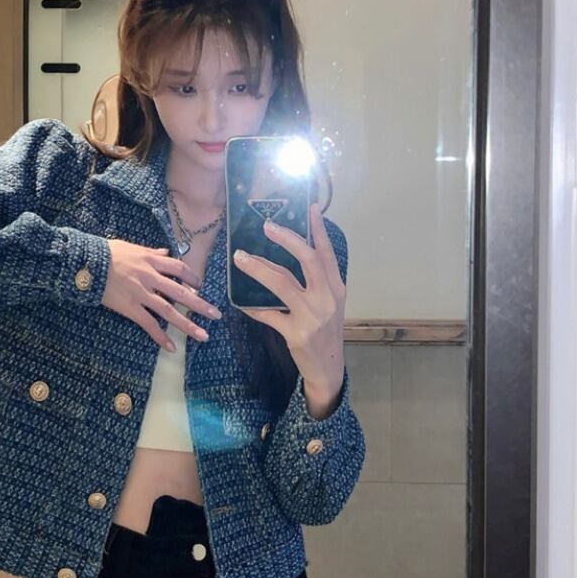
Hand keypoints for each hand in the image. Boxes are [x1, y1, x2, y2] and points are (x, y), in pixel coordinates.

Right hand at [101, 239, 221, 349]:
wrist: (86, 263)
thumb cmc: (107, 253)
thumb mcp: (132, 247)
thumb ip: (152, 252)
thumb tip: (166, 252)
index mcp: (151, 260)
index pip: (179, 268)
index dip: (192, 277)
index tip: (200, 286)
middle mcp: (150, 277)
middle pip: (181, 292)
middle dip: (200, 305)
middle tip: (216, 315)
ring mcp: (141, 294)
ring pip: (169, 311)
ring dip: (187, 324)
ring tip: (203, 336)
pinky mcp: (130, 308)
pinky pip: (148, 324)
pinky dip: (160, 336)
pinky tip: (171, 348)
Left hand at [233, 203, 345, 389]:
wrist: (328, 369)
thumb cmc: (325, 332)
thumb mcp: (328, 305)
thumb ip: (316, 282)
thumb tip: (292, 255)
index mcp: (336, 288)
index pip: (327, 253)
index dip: (318, 230)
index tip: (308, 208)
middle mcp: (327, 298)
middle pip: (308, 260)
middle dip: (287, 240)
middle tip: (266, 226)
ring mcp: (312, 316)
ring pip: (283, 283)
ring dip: (258, 268)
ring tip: (240, 257)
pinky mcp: (296, 333)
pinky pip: (268, 314)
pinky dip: (253, 307)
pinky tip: (242, 303)